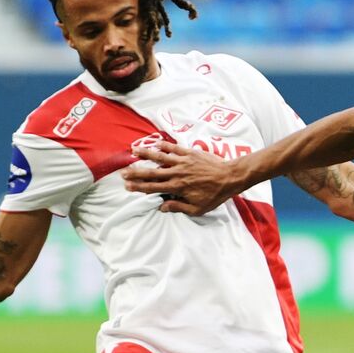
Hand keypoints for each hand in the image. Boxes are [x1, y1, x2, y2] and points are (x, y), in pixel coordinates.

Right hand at [122, 141, 247, 214]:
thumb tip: (161, 207)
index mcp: (177, 187)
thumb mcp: (198, 208)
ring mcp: (183, 161)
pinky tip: (155, 143)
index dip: (139, 187)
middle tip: (123, 172)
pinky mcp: (190, 153)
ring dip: (145, 154)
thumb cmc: (215, 195)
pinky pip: (174, 148)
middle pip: (152, 172)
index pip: (153, 187)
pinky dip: (164, 145)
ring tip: (133, 151)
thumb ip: (178, 207)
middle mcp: (177, 173)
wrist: (230, 176)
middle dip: (136, 172)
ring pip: (160, 157)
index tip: (128, 187)